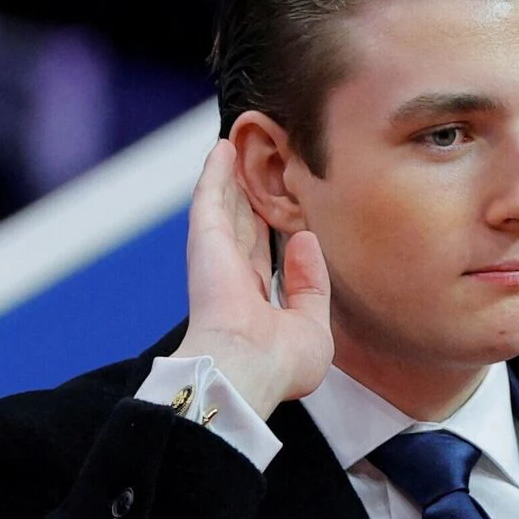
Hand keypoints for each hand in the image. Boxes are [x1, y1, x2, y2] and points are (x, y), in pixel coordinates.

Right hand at [171, 139, 332, 418]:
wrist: (248, 369)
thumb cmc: (279, 363)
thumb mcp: (313, 327)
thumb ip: (311, 285)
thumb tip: (304, 240)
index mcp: (253, 304)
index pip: (263, 260)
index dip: (271, 234)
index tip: (282, 213)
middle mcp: (231, 279)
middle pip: (241, 227)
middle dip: (247, 200)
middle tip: (256, 170)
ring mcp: (216, 258)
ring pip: (224, 208)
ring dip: (228, 178)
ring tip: (235, 149)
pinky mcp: (206, 241)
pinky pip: (210, 197)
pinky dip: (215, 172)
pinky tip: (222, 149)